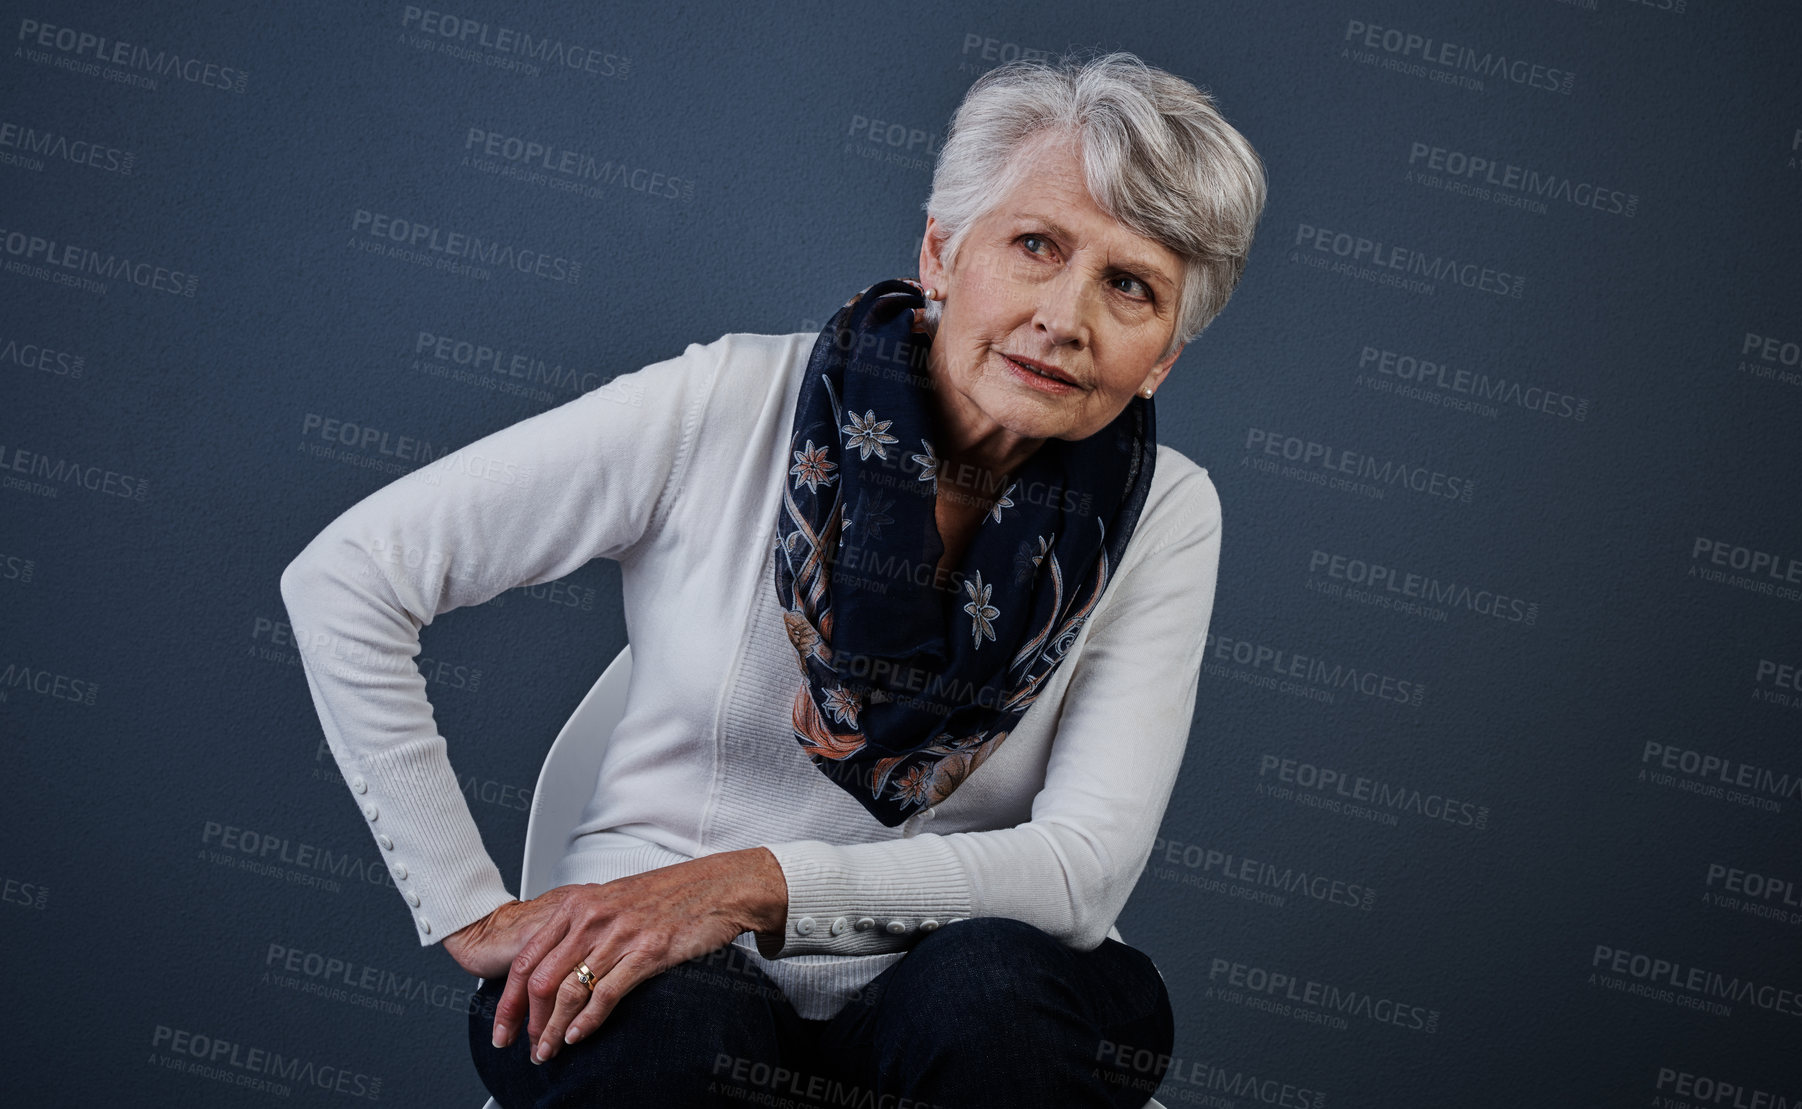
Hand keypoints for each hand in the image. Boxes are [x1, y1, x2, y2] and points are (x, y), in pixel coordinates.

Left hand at [451, 847, 786, 1064]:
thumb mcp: (616, 900)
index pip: (526, 958)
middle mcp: (592, 917)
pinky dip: (587, 1022)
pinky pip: (605, 994)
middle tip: (524, 1046)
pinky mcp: (647, 951)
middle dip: (526, 1021)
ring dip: (553, 1029)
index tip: (505, 1025)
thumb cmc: (674, 894)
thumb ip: (584, 925)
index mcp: (578, 904)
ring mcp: (619, 934)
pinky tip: (578, 1037)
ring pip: (568, 991)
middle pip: (539, 979)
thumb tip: (558, 961)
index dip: (509, 999)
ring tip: (549, 1050)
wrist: (722, 886)